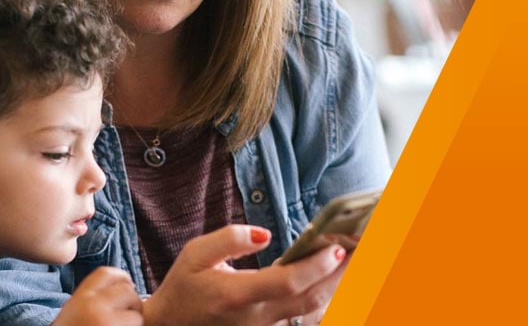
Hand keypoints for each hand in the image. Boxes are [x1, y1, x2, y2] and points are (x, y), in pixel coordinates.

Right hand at [54, 266, 142, 325]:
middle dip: (133, 303)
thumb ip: (92, 300)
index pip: (106, 274)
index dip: (121, 278)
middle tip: (130, 316)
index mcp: (80, 298)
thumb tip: (125, 286)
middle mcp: (92, 306)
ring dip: (134, 323)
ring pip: (137, 315)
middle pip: (127, 291)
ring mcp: (105, 322)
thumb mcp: (72, 313)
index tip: (127, 286)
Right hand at [142, 225, 347, 325]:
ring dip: (339, 286)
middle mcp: (256, 317)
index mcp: (236, 295)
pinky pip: (304, 317)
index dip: (313, 267)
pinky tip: (338, 279)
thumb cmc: (185, 287)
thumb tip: (263, 233)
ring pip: (313, 311)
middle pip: (310, 298)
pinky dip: (325, 298)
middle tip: (365, 246)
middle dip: (341, 273)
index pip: (285, 283)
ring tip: (360, 258)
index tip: (335, 246)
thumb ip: (229, 239)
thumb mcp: (195, 254)